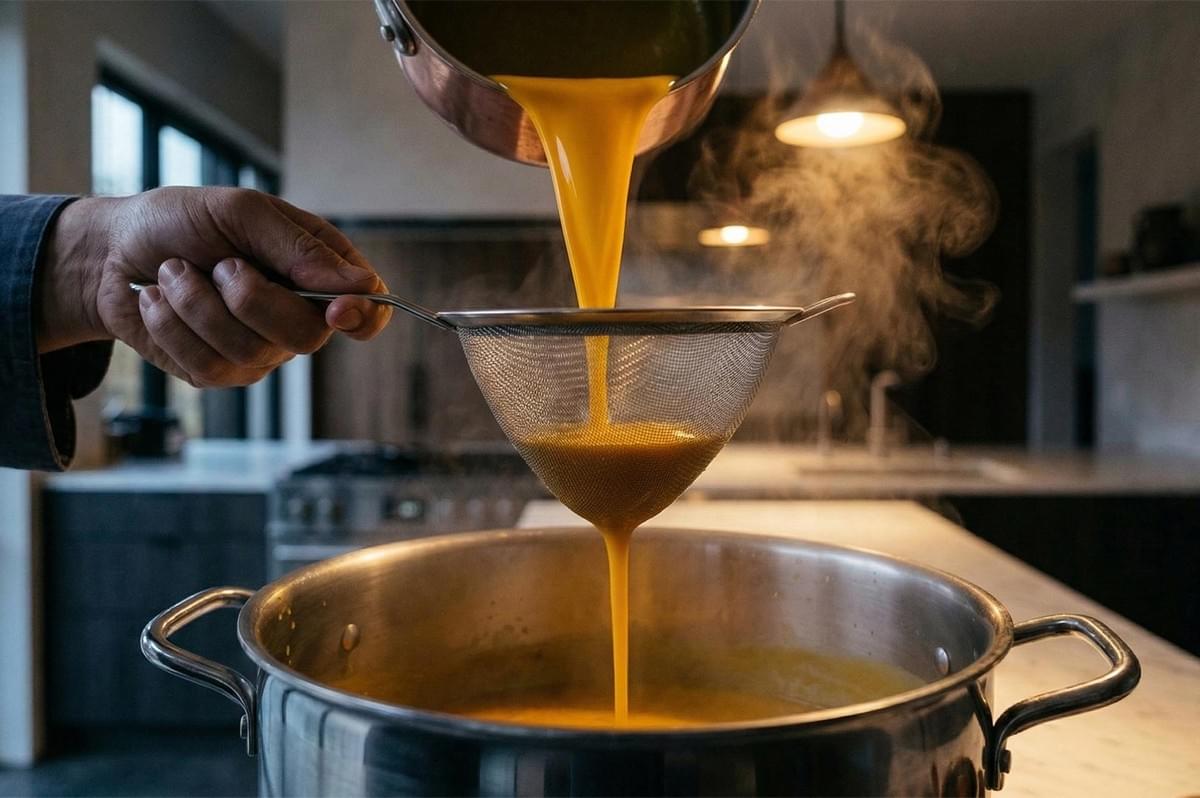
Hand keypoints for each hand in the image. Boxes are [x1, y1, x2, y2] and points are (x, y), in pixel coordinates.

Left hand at [37, 187, 391, 386]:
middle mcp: (297, 315)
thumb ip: (298, 247)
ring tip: (174, 274)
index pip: (368, 309)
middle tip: (220, 265)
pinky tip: (160, 302)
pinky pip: (207, 367)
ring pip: (249, 352)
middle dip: (252, 298)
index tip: (338, 309)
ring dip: (197, 304)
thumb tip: (359, 285)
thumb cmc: (181, 221)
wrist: (111, 250)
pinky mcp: (217, 372)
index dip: (363, 316)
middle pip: (306, 336)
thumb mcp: (241, 211)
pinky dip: (172, 325)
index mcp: (317, 270)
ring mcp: (259, 350)